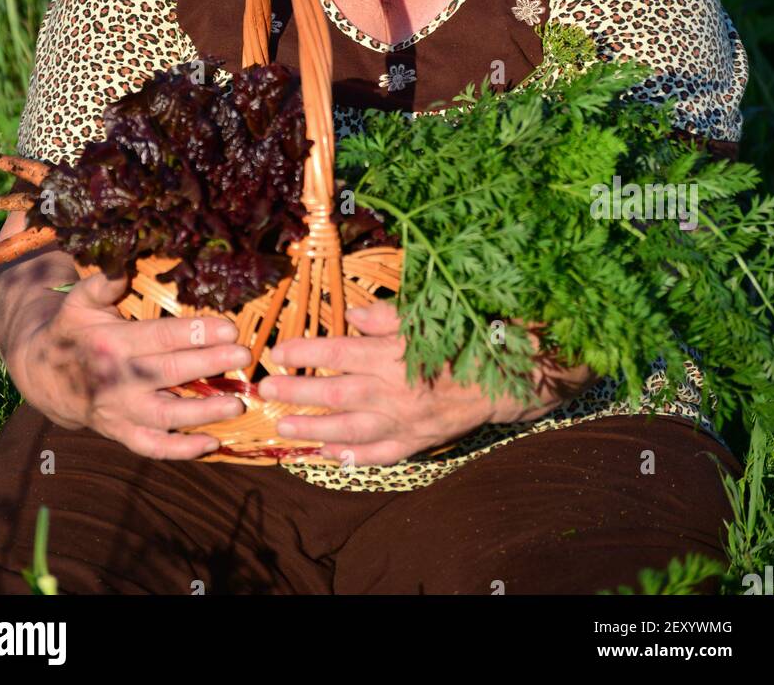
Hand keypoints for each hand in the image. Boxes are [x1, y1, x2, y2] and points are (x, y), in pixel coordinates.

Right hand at [17, 270, 252, 458]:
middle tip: (244, 357)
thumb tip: (121, 266)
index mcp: (111, 343)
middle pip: (169, 374)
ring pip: (165, 417)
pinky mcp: (120, 432)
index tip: (230, 328)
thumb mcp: (78, 302)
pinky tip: (212, 443)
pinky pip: (151, 447)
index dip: (196, 333)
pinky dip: (181, 450)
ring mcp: (118, 411)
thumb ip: (101, 284)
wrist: (41, 376)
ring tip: (238, 404)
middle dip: (209, 365)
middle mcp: (117, 380)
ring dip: (203, 412)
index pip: (160, 337)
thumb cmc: (72, 331)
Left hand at [257, 300, 597, 466]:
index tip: (277, 351)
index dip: (305, 352)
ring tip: (282, 428)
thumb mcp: (426, 316)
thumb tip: (351, 316)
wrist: (510, 374)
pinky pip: (380, 453)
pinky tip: (329, 456)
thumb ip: (386, 317)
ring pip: (349, 430)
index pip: (338, 352)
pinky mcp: (418, 440)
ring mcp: (406, 420)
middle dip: (295, 392)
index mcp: (395, 353)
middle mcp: (395, 389)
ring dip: (312, 430)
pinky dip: (353, 456)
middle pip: (335, 393)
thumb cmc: (465, 336)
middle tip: (263, 390)